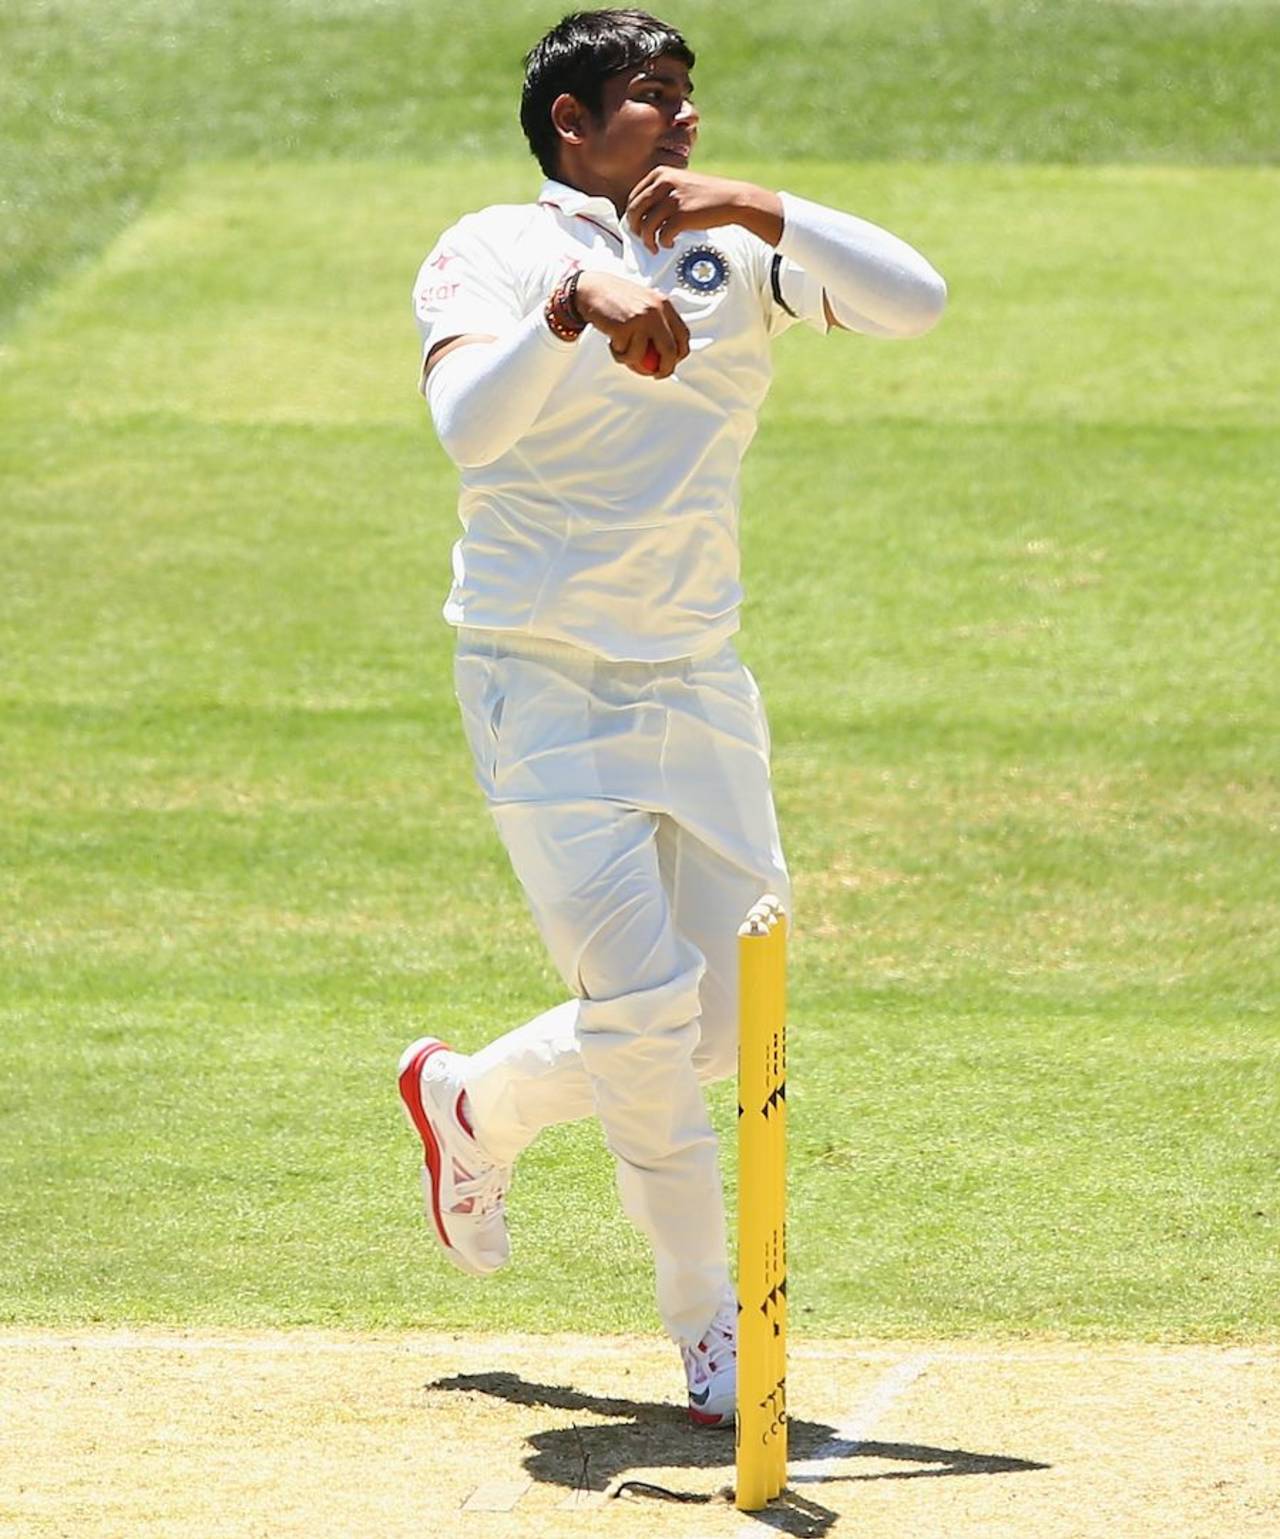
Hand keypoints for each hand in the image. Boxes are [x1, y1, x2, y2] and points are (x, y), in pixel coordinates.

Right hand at [574, 271, 689, 378]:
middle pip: (670, 350)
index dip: (680, 354)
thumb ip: (658, 322)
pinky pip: (625, 354)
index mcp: (664, 304)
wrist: (592, 289)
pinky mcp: (624, 327)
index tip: (671, 363)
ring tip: (621, 349)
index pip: (683, 335)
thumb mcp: (645, 303)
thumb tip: (668, 351)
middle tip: (656, 374)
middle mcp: (656, 311)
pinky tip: (612, 342)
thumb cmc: (617, 298)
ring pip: (643, 356)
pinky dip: (618, 354)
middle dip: (665, 369)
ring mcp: (641, 319)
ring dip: (631, 360)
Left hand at [625, 170, 783, 253]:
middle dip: (635, 230)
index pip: (633, 197)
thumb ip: (660, 194)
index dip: (632, 216)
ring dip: (647, 241)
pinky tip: (670, 244)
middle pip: (634, 211)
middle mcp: (663, 182)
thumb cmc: (704, 197)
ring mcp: (672, 198)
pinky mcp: (681, 215)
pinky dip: (663, 243)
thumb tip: (638, 216)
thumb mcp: (679, 185)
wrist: (731, 200)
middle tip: (643, 240)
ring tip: (654, 247)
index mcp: (660, 173)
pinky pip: (662, 236)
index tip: (639, 227)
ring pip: (645, 226)